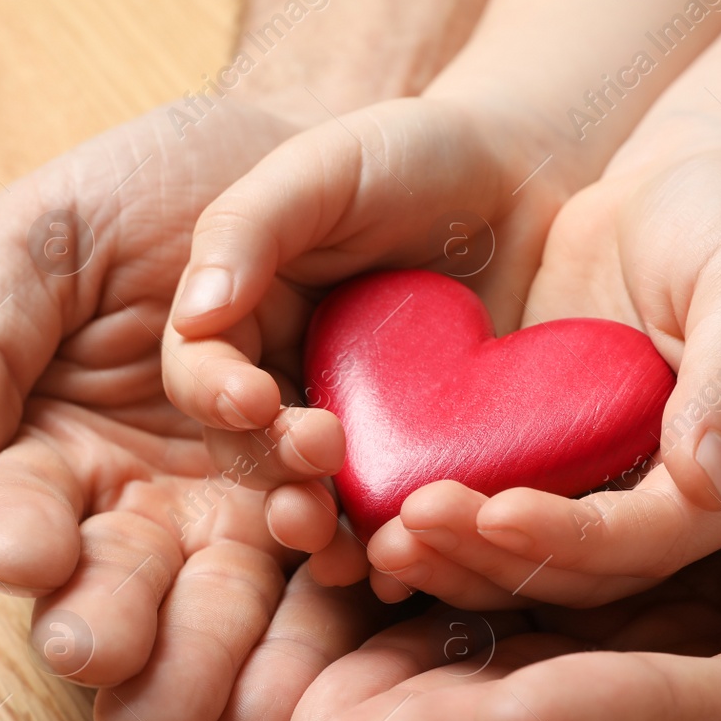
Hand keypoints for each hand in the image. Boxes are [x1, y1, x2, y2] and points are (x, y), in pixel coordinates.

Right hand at [0, 101, 360, 720]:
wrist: (312, 154)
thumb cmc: (160, 184)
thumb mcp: (48, 235)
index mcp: (43, 444)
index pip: (6, 516)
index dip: (10, 540)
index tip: (26, 551)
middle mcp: (135, 502)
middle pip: (108, 599)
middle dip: (110, 632)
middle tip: (111, 652)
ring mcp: (235, 513)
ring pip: (216, 613)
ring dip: (224, 635)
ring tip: (262, 574)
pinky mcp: (328, 505)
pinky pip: (325, 566)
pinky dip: (330, 570)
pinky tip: (340, 547)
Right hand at [162, 95, 568, 585]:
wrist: (524, 181)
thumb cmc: (412, 156)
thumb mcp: (321, 167)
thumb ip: (248, 227)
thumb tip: (196, 314)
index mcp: (241, 321)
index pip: (203, 374)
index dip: (217, 396)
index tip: (253, 400)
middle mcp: (283, 385)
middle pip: (250, 456)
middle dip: (271, 477)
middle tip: (313, 477)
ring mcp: (353, 432)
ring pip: (316, 500)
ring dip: (322, 532)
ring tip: (347, 549)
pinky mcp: (421, 463)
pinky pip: (397, 516)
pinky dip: (397, 547)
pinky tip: (410, 564)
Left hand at [281, 227, 720, 720]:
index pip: (696, 718)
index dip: (595, 716)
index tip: (497, 718)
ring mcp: (669, 624)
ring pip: (527, 670)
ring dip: (419, 686)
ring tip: (313, 699)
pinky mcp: (620, 570)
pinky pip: (516, 600)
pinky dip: (441, 600)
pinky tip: (361, 592)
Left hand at [370, 142, 720, 607]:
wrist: (681, 180)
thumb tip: (704, 480)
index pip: (651, 539)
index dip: (572, 540)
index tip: (495, 514)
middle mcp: (672, 501)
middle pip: (579, 570)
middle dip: (491, 559)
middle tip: (404, 536)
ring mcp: (604, 483)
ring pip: (526, 558)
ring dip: (454, 559)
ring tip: (382, 543)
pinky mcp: (548, 454)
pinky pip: (492, 506)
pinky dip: (443, 522)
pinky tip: (374, 512)